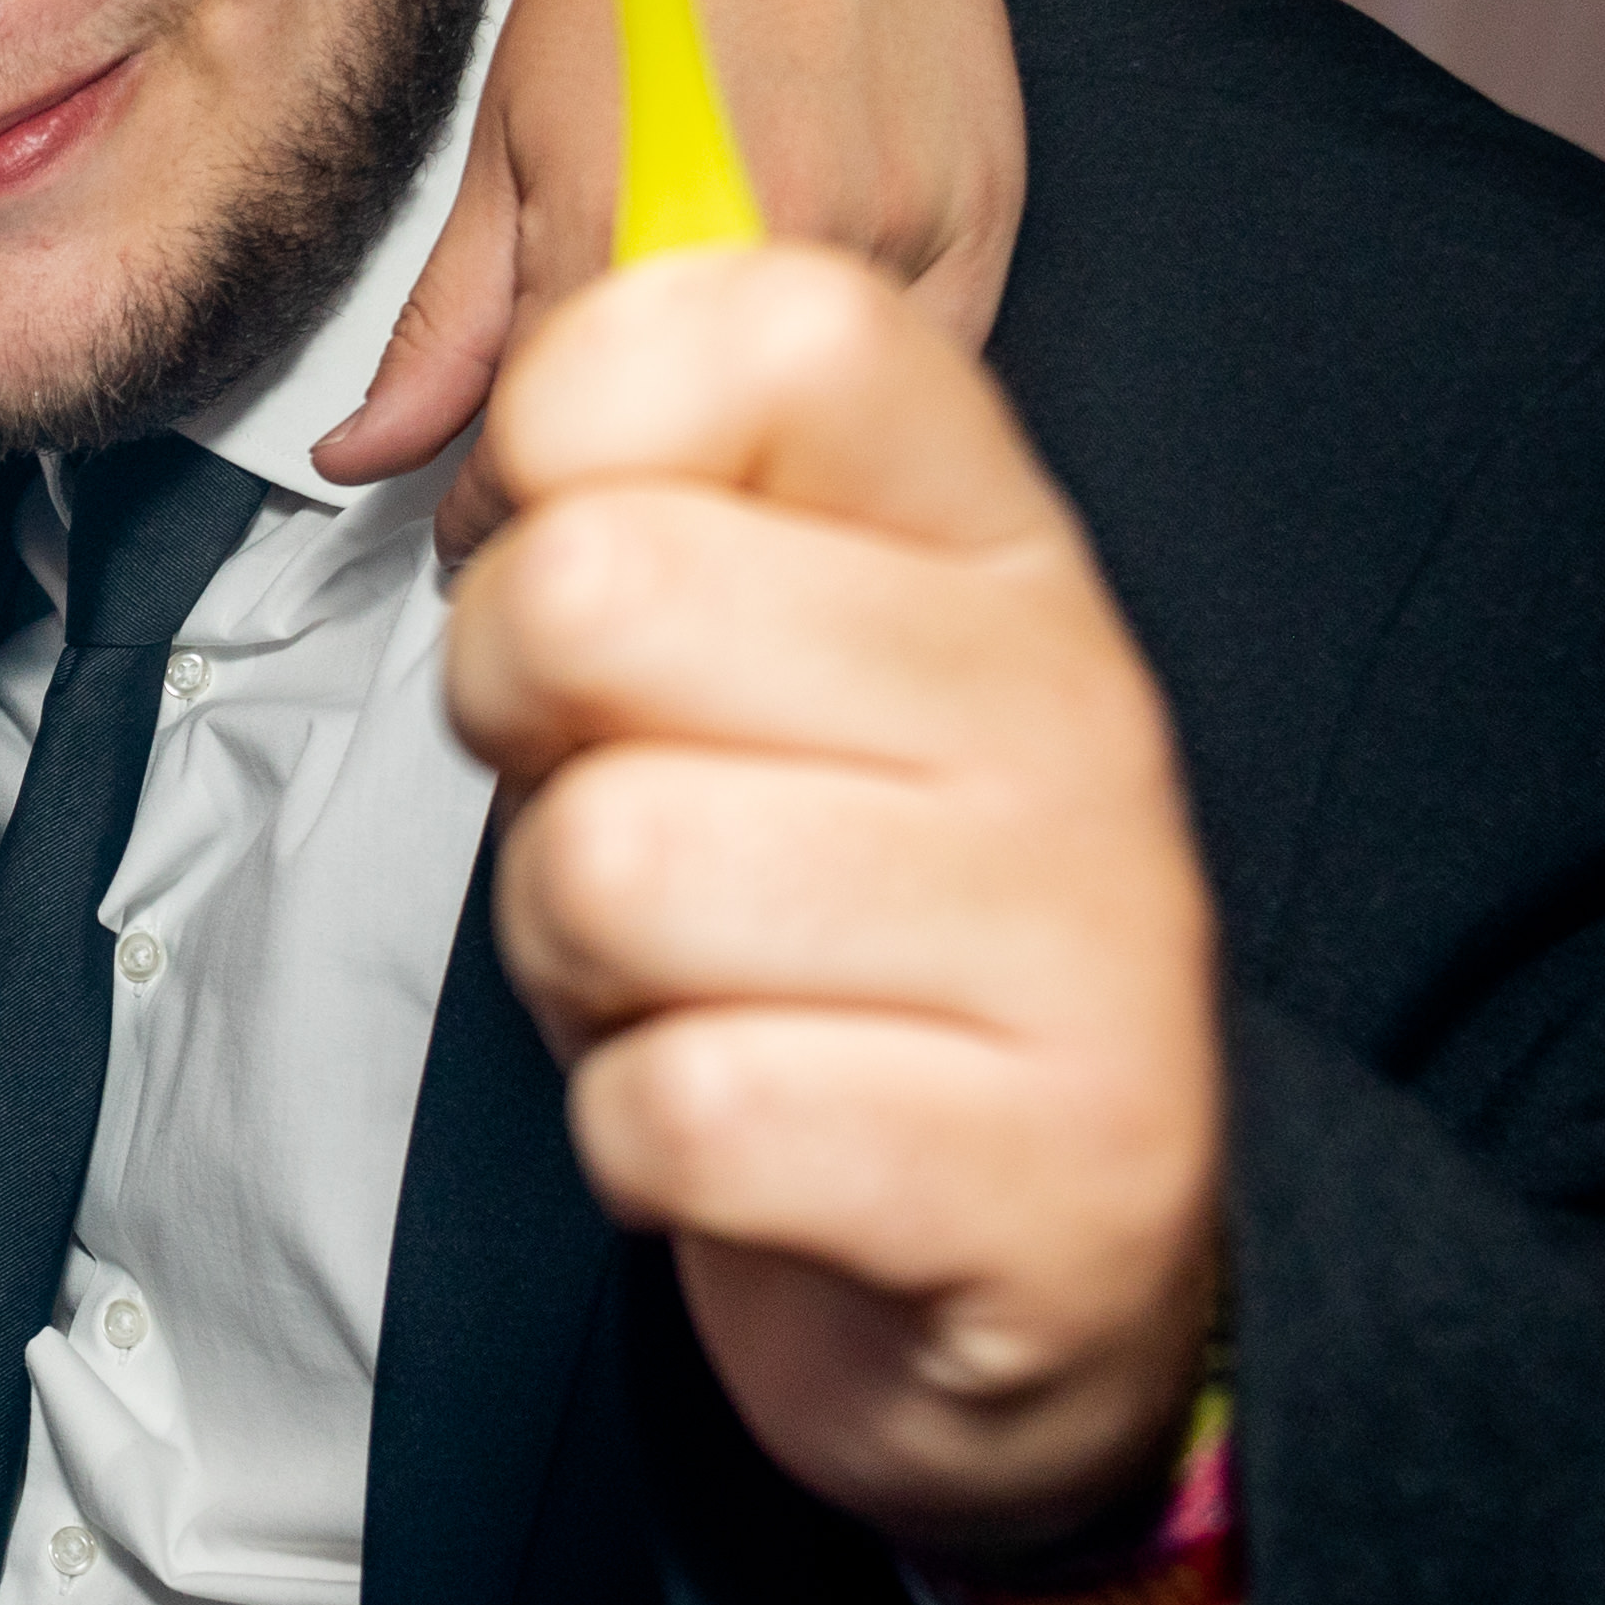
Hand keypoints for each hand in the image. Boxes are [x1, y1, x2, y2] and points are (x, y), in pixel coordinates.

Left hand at [324, 0, 1021, 551]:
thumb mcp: (505, 137)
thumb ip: (445, 326)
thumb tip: (371, 453)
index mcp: (645, 232)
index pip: (565, 463)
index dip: (504, 511)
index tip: (477, 525)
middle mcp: (789, 241)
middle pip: (700, 469)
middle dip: (620, 490)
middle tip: (567, 477)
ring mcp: (910, 233)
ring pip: (826, 441)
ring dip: (748, 451)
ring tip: (686, 399)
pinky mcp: (994, 217)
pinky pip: (927, 372)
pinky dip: (853, 389)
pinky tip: (793, 342)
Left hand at [443, 246, 1225, 1604]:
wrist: (1025, 1285)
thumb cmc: (812, 939)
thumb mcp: (736, 674)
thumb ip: (649, 495)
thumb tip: (516, 367)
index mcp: (996, 545)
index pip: (775, 319)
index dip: (575, 427)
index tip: (586, 556)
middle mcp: (1069, 708)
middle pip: (600, 587)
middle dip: (519, 731)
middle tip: (615, 811)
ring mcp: (1088, 948)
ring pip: (611, 862)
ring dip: (577, 964)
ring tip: (694, 989)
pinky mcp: (1040, 1180)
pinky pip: (680, 1109)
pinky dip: (645, 1149)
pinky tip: (750, 1144)